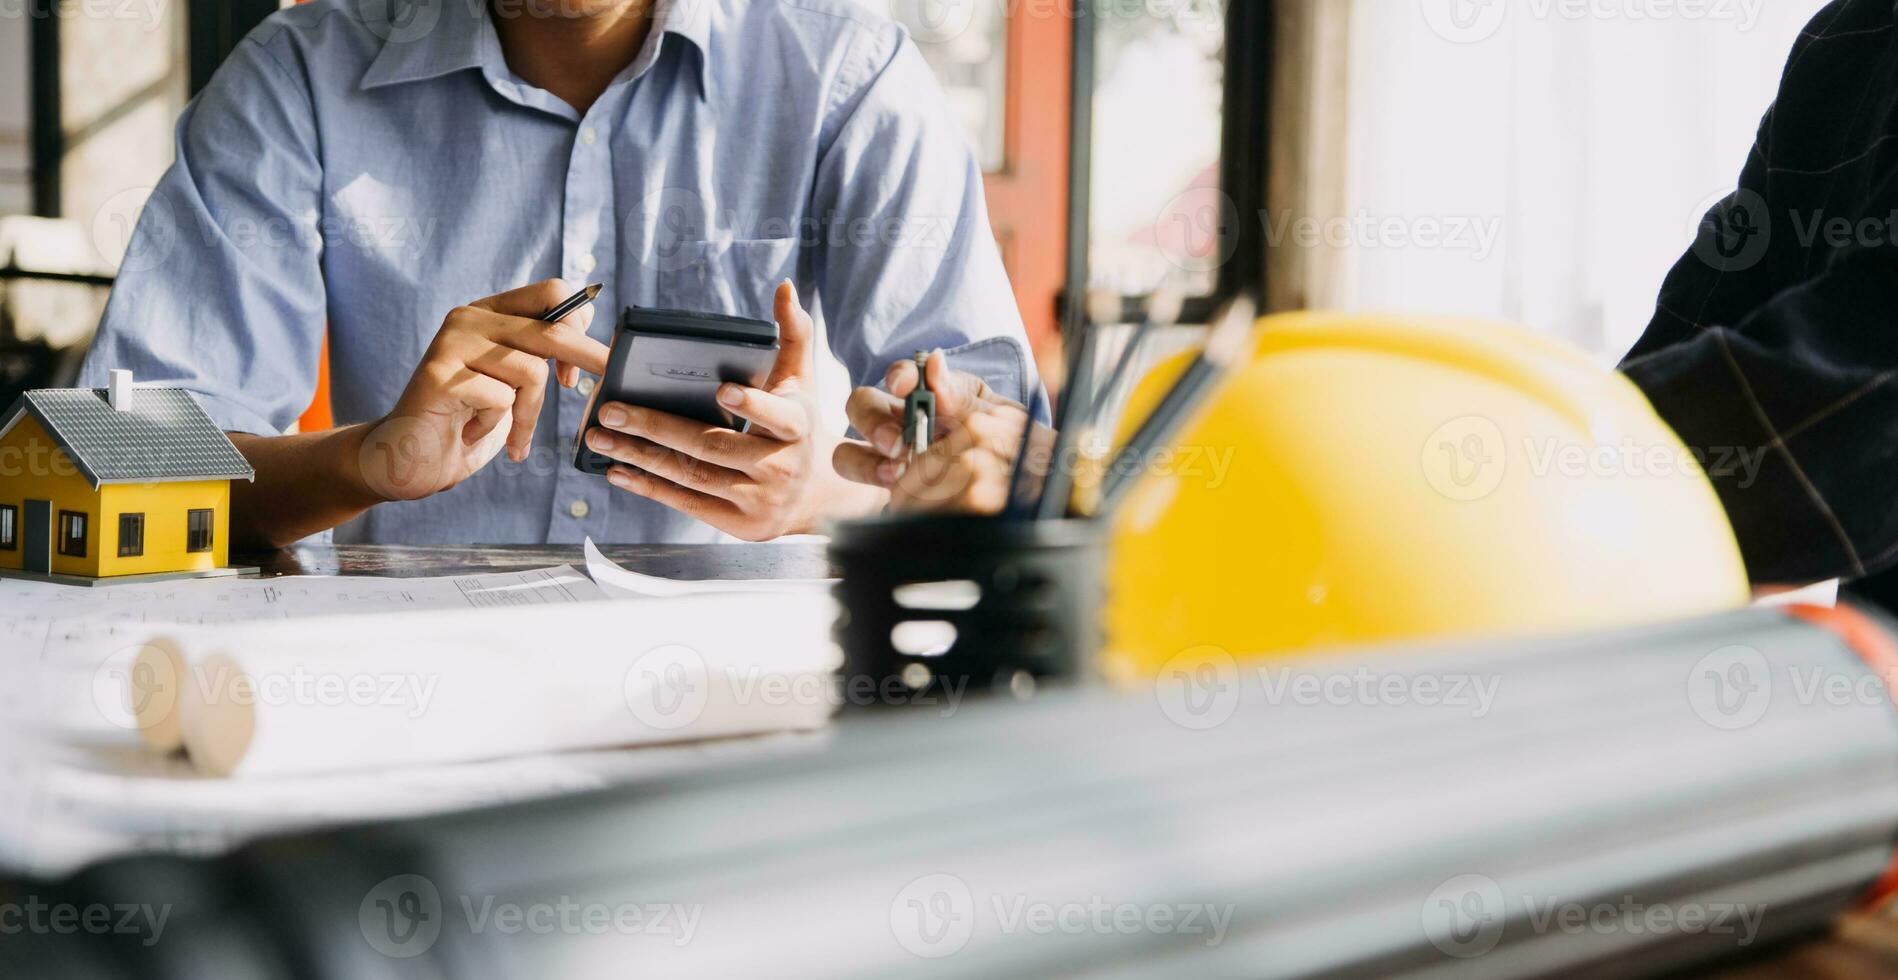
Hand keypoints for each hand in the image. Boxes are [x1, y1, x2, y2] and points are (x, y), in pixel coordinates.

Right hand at [357, 279, 608, 501]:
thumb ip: (540, 354)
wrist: (410, 457)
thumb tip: (596, 348)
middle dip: (588, 359)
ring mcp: (451, 343)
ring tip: (513, 436)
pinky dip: (496, 425)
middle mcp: (468, 318)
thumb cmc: (468, 420)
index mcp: (490, 312)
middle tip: (609, 380)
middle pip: (551, 330)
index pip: (552, 292)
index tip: (577, 369)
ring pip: (531, 371)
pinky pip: (501, 398)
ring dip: (529, 415)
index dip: (579, 326)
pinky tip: (470, 431)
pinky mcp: (440, 375)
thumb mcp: (512, 381)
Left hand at [584, 281, 857, 539]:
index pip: (777, 417)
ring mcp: (759, 499)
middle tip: (610, 409)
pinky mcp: (740, 524)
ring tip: (599, 435)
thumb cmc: (798, 423)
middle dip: (657, 428)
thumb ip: (793, 333)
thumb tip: (784, 287)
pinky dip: (649, 487)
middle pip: (712, 446)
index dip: (751, 404)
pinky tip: (616, 469)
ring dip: (640, 456)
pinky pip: (687, 503)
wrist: (816, 493)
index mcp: (798, 427)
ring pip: (692, 476)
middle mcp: (781, 466)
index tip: (722, 388)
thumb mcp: (802, 380)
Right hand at [834, 351, 1052, 513]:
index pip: (900, 376)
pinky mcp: (891, 499)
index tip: (904, 385)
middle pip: (861, 408)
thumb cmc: (1007, 445)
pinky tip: (908, 506)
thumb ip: (964, 397)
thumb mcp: (997, 417)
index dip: (898, 376)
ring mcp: (889, 462)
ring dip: (866, 463)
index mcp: (928, 395)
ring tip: (893, 475)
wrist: (1021, 492)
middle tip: (894, 441)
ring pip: (849, 455)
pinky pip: (870, 498)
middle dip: (872, 422)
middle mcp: (898, 424)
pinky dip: (884, 500)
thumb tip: (934, 364)